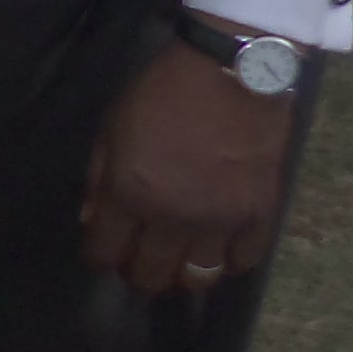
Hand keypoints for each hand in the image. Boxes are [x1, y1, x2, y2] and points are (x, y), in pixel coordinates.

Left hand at [80, 31, 293, 299]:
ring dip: (183, 273)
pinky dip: (229, 261)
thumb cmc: (162, 92)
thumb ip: (98, 178)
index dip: (99, 256)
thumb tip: (92, 219)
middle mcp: (173, 218)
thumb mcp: (112, 127)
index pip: (104, 253)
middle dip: (137, 272)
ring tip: (179, 257)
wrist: (232, 72)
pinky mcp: (260, 216)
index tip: (103, 248)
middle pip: (150, 276)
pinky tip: (219, 247)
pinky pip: (243, 262)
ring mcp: (220, 222)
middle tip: (139, 256)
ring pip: (197, 279)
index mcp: (129, 194)